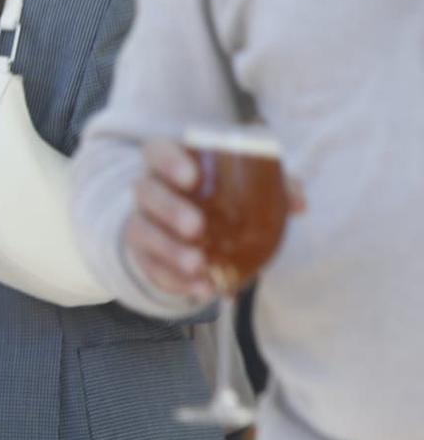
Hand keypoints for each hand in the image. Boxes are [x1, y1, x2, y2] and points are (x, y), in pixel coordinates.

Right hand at [122, 138, 306, 302]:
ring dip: (168, 250)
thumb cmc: (221, 194)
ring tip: (198, 266)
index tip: (192, 178)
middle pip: (146, 192)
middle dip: (169, 210)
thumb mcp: (247, 184)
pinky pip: (149, 266)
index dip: (169, 162)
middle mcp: (150, 188)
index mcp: (171, 162)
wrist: (190, 226)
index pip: (158, 152)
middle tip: (196, 228)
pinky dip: (172, 279)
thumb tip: (298, 204)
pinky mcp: (142, 253)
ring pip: (142, 231)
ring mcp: (142, 221)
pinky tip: (199, 288)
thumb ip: (274, 186)